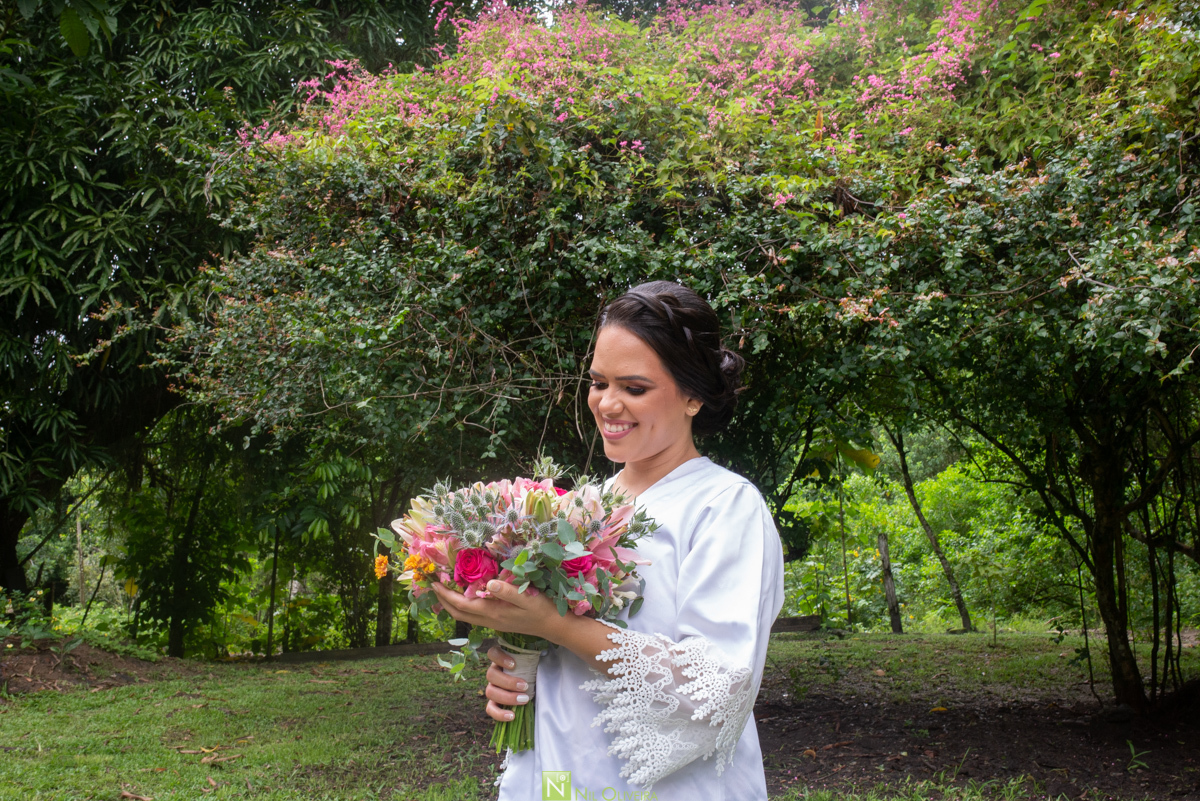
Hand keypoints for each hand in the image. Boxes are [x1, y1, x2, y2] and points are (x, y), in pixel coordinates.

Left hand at [429, 579, 562, 640]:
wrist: (554, 627)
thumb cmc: (542, 609)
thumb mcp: (528, 598)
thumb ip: (508, 591)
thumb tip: (489, 583)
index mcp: (493, 612)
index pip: (462, 604)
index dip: (446, 594)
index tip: (434, 582)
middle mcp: (489, 620)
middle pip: (458, 613)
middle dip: (443, 600)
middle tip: (432, 585)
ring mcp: (493, 622)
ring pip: (464, 616)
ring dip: (451, 604)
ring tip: (443, 591)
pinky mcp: (498, 621)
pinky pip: (473, 615)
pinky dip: (462, 606)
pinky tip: (464, 597)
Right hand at [483, 645, 528, 721]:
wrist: (533, 688)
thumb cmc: (533, 671)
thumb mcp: (532, 662)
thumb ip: (532, 656)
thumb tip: (543, 651)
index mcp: (501, 659)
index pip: (492, 653)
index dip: (499, 658)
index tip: (514, 664)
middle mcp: (494, 673)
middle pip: (491, 675)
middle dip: (509, 682)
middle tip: (525, 686)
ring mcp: (492, 688)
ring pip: (490, 692)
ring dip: (507, 697)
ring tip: (524, 700)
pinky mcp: (493, 704)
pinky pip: (490, 709)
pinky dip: (500, 714)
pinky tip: (512, 716)